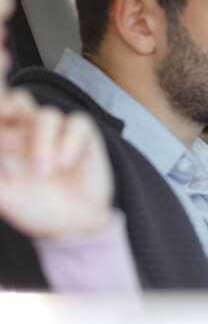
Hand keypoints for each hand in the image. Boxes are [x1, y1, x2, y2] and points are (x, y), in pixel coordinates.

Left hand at [0, 92, 113, 238]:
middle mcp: (30, 133)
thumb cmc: (36, 209)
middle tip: (7, 116)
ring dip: (42, 141)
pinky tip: (66, 163)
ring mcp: (58, 133)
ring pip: (46, 115)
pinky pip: (77, 122)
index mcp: (7, 143)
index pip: (0, 115)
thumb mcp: (4, 197)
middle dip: (10, 104)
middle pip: (19, 99)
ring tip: (44, 172)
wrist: (74, 224)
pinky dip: (70, 140)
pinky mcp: (83, 136)